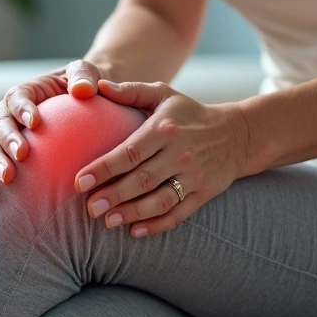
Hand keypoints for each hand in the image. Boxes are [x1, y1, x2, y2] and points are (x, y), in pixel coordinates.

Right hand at [0, 60, 104, 205]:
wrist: (76, 114)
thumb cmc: (81, 92)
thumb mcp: (84, 77)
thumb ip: (84, 76)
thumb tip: (82, 90)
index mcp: (24, 94)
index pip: (17, 97)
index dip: (22, 108)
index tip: (35, 122)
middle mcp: (6, 115)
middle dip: (6, 141)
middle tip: (20, 156)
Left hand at [75, 80, 250, 236]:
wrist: (237, 134)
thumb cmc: (190, 113)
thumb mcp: (163, 94)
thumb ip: (130, 91)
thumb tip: (96, 85)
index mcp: (165, 129)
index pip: (130, 152)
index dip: (104, 168)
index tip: (79, 181)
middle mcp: (180, 154)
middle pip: (142, 179)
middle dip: (114, 196)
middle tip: (89, 208)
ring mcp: (194, 176)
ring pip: (160, 200)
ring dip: (132, 213)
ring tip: (108, 221)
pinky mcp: (204, 193)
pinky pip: (179, 214)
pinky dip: (157, 225)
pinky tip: (136, 231)